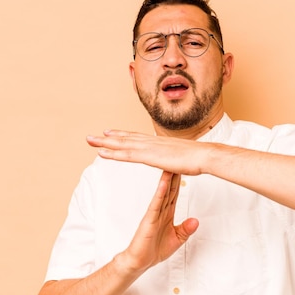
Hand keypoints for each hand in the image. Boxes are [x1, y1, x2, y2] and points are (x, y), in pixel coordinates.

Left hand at [86, 130, 209, 175]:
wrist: (204, 155)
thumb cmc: (198, 158)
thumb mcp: (183, 157)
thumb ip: (175, 158)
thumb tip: (175, 161)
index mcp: (159, 142)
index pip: (136, 137)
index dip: (122, 135)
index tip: (110, 133)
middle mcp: (151, 142)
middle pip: (125, 138)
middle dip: (107, 137)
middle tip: (92, 136)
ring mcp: (149, 148)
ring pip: (122, 144)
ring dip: (104, 143)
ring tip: (90, 140)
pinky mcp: (150, 156)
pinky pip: (127, 155)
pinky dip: (113, 153)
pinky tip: (102, 153)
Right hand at [118, 171, 198, 273]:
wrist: (140, 262)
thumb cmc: (154, 250)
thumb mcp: (177, 239)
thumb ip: (185, 229)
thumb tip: (196, 220)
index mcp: (167, 213)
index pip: (174, 193)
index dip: (180, 181)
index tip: (185, 168)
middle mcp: (160, 210)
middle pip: (169, 189)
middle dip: (174, 175)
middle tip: (178, 160)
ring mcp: (154, 214)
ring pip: (162, 193)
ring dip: (167, 179)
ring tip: (170, 165)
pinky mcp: (149, 220)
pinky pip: (156, 204)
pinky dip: (160, 193)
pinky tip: (163, 184)